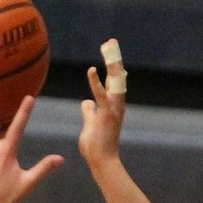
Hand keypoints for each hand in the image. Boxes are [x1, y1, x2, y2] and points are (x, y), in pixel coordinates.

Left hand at [78, 39, 126, 176]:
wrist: (101, 161)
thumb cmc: (96, 146)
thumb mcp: (90, 124)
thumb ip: (89, 112)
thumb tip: (86, 102)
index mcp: (112, 105)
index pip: (112, 81)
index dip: (111, 66)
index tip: (109, 51)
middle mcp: (116, 104)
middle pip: (117, 76)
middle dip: (114, 58)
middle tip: (112, 42)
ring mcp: (113, 109)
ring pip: (115, 81)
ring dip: (112, 64)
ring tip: (109, 47)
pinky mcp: (106, 114)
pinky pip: (101, 95)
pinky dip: (96, 82)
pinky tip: (92, 70)